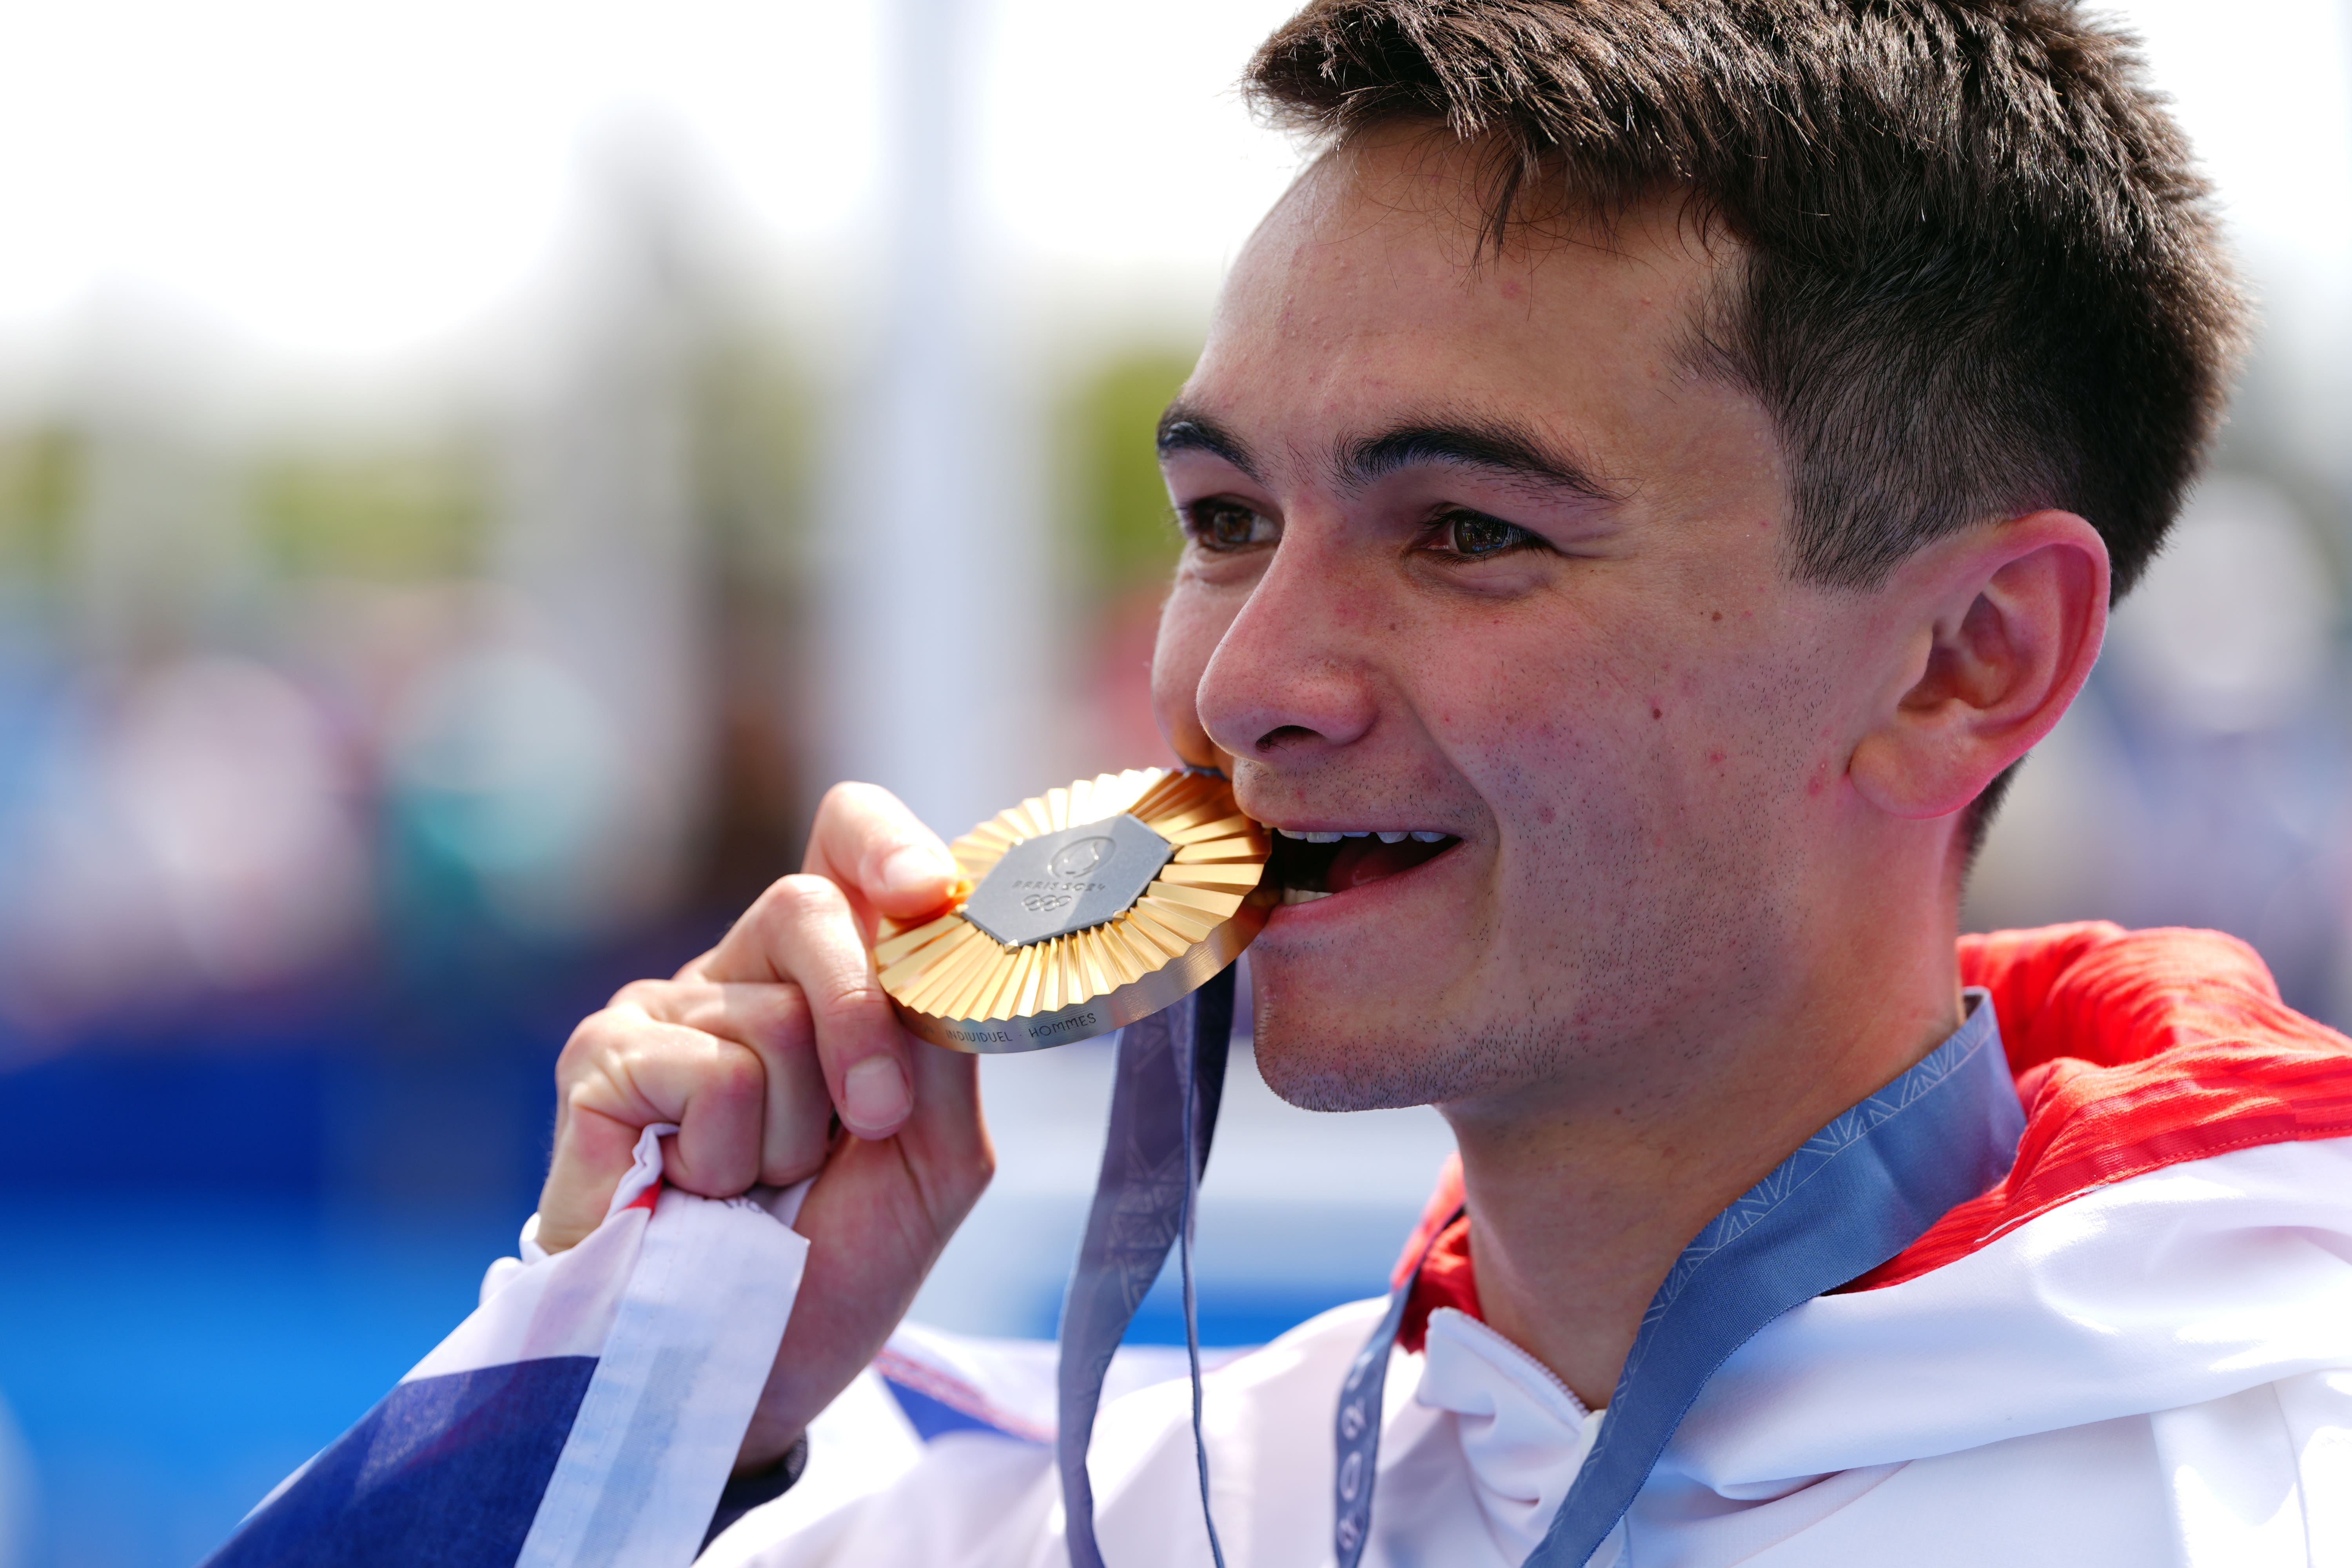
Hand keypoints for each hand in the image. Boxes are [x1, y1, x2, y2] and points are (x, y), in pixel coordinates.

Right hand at [536, 782, 993, 1470]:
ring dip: (795, 1132)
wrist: (752, 1369)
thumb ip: (946, 1039)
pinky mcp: (598, 1064)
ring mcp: (659, 1012)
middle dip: (865, 1021)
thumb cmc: (839, 1258)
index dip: (884, 842)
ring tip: (761, 1187)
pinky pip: (706, 1069)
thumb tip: (944, 930)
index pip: (843, 839)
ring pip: (768, 1015)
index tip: (927, 890)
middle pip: (810, 905)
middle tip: (874, 1123)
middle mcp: (736, 971)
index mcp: (822, 974)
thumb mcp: (936, 1151)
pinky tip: (698, 1193)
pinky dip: (726, 1153)